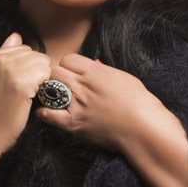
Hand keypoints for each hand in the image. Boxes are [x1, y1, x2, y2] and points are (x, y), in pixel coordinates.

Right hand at [0, 31, 51, 152]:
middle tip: (26, 91)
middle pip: (36, 55)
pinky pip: (46, 74)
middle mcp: (0, 59)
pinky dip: (44, 86)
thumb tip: (17, 35)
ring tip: (29, 94)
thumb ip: (4, 53)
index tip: (18, 83)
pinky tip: (32, 98)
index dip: (27, 67)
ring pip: (43, 63)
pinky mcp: (20, 84)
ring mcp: (10, 71)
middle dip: (36, 71)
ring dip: (42, 79)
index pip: (25, 49)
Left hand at [33, 54, 164, 152]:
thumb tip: (91, 71)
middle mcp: (82, 85)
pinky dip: (45, 112)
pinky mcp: (74, 123)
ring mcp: (76, 104)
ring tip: (56, 95)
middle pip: (55, 71)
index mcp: (94, 71)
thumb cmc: (139, 101)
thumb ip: (102, 72)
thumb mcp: (121, 76)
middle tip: (64, 84)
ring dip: (51, 91)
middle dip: (58, 75)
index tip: (73, 71)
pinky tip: (48, 110)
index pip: (67, 59)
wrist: (142, 128)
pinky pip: (49, 114)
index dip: (69, 65)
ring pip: (49, 89)